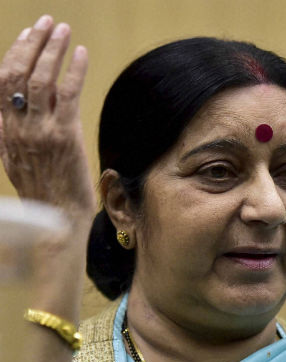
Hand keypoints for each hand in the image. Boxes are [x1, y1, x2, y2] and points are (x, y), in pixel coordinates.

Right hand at [0, 15, 95, 227]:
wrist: (57, 219)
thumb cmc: (44, 192)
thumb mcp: (16, 161)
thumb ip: (10, 134)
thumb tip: (11, 112)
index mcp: (3, 132)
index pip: (1, 83)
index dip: (14, 54)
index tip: (26, 35)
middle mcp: (16, 128)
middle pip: (16, 74)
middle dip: (32, 43)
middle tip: (47, 23)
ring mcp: (39, 131)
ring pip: (40, 79)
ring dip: (52, 49)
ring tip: (64, 30)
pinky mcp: (64, 136)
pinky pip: (68, 94)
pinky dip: (74, 70)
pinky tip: (82, 54)